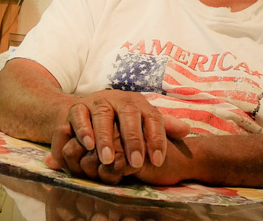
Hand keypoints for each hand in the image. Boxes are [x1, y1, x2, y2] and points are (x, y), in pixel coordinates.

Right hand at [45, 112, 189, 184]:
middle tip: (135, 163)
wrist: (82, 110)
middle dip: (132, 139)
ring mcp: (96, 101)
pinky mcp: (76, 107)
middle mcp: (118, 99)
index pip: (152, 117)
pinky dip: (82, 129)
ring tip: (107, 159)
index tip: (158, 161)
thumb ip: (162, 127)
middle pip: (128, 113)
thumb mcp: (140, 122)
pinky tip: (87, 145)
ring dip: (105, 136)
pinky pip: (78, 115)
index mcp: (137, 103)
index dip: (156, 138)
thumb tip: (186, 130)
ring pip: (102, 114)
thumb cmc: (117, 121)